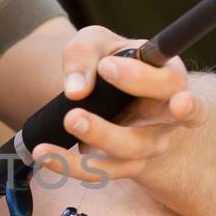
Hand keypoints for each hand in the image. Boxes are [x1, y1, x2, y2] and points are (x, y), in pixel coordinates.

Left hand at [29, 24, 208, 183]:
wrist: (110, 95)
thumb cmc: (111, 62)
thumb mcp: (96, 44)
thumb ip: (84, 54)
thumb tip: (76, 90)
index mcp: (169, 79)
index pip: (169, 82)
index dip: (142, 79)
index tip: (105, 67)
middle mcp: (169, 116)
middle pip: (158, 126)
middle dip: (123, 116)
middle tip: (75, 113)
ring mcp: (152, 144)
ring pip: (131, 151)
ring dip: (97, 140)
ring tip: (65, 122)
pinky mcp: (129, 165)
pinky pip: (103, 171)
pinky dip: (72, 165)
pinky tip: (45, 154)